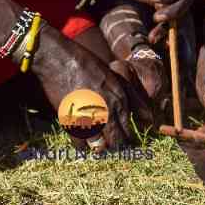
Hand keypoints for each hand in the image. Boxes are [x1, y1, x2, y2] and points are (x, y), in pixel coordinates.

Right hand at [32, 27, 134, 152]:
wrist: (56, 58)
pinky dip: (81, 144)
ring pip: (100, 145)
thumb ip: (132, 97)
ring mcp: (89, 117)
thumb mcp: (113, 76)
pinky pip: (80, 144)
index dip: (125, 137)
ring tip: (95, 143)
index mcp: (119, 98)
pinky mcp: (71, 121)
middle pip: (117, 141)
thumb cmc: (84, 63)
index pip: (128, 129)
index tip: (121, 140)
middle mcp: (107, 110)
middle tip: (108, 143)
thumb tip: (148, 118)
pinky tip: (81, 137)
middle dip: (114, 144)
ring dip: (98, 146)